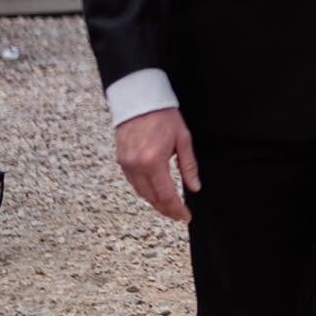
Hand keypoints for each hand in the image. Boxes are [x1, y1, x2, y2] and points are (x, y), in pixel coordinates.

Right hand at [115, 107, 200, 222]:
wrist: (139, 98)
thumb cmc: (163, 115)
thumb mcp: (183, 140)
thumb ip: (189, 166)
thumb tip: (195, 187)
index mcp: (154, 162)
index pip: (167, 195)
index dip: (177, 210)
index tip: (186, 217)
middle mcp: (137, 166)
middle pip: (152, 198)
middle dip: (166, 209)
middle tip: (179, 215)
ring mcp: (126, 164)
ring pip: (141, 193)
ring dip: (155, 202)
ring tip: (169, 206)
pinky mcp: (121, 160)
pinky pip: (133, 183)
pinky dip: (145, 190)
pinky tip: (155, 191)